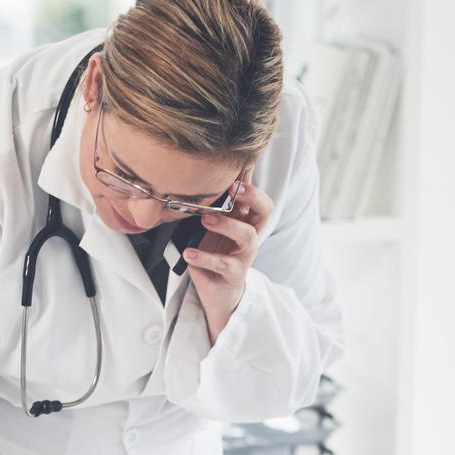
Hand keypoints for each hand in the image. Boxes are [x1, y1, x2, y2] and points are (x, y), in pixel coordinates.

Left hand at [184, 178, 271, 342]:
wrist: (217, 291)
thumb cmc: (216, 252)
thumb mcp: (217, 224)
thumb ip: (217, 202)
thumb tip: (210, 170)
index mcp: (245, 219)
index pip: (255, 193)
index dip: (251, 177)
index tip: (241, 162)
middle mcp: (249, 234)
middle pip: (265, 210)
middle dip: (253, 196)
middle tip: (234, 188)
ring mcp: (244, 254)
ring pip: (248, 236)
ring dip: (227, 224)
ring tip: (205, 219)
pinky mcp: (234, 274)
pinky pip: (223, 264)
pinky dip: (205, 257)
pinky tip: (189, 253)